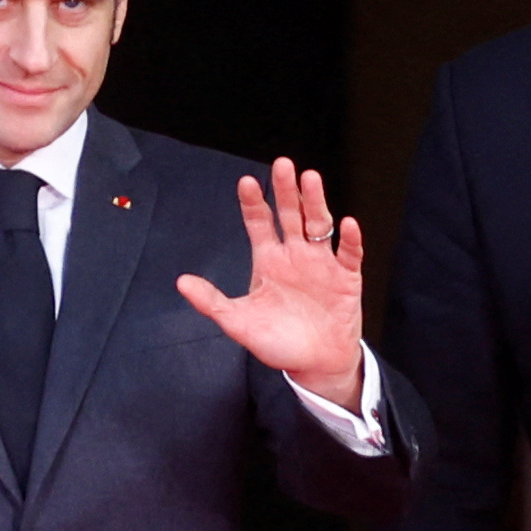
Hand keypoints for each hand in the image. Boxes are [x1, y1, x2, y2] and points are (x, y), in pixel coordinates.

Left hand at [175, 157, 366, 410]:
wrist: (315, 365)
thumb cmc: (278, 343)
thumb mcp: (239, 323)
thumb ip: (212, 302)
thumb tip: (181, 283)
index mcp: (268, 260)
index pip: (259, 222)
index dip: (253, 202)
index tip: (246, 182)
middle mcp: (294, 255)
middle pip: (290, 214)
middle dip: (286, 190)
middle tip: (282, 165)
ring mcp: (321, 263)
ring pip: (319, 225)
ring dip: (315, 202)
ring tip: (310, 179)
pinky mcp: (346, 277)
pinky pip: (348, 254)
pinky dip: (349, 239)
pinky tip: (347, 224)